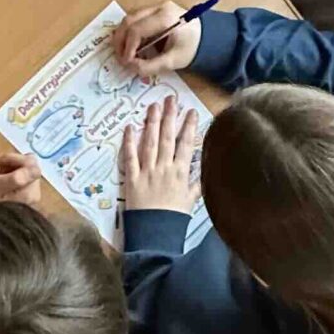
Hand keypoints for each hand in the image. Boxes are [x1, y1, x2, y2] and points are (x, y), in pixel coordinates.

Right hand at [114, 1, 200, 76]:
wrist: (207, 37)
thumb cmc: (191, 48)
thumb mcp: (172, 61)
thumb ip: (150, 66)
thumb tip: (130, 66)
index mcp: (166, 18)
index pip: (137, 30)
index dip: (127, 47)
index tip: (126, 62)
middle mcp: (159, 7)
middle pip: (129, 20)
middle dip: (121, 40)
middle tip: (119, 57)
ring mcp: (157, 6)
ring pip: (130, 17)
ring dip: (123, 35)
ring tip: (124, 52)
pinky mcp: (156, 9)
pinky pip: (136, 18)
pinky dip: (130, 31)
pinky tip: (131, 45)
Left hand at [120, 98, 200, 213]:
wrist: (155, 234)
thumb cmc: (174, 219)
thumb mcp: (190, 201)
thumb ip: (196, 184)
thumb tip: (203, 169)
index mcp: (181, 173)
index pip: (186, 144)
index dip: (189, 126)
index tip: (191, 111)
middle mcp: (164, 168)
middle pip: (168, 138)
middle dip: (170, 116)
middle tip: (170, 99)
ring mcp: (147, 172)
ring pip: (150, 142)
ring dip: (152, 123)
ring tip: (154, 106)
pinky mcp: (131, 179)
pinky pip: (130, 157)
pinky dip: (129, 142)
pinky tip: (130, 127)